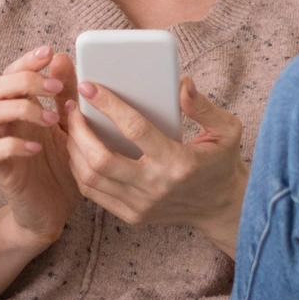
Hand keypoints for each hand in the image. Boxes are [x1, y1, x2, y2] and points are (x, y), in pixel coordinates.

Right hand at [0, 46, 81, 245]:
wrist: (54, 211)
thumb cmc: (62, 167)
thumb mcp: (72, 127)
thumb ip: (66, 96)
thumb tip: (63, 58)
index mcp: (22, 107)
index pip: (11, 73)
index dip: (25, 60)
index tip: (49, 52)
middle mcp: (7, 122)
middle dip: (22, 80)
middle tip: (54, 88)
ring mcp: (0, 144)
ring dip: (19, 109)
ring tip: (51, 119)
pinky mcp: (0, 170)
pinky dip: (12, 145)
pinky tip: (37, 148)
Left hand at [66, 76, 247, 257]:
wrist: (220, 207)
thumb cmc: (221, 163)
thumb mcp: (226, 130)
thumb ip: (203, 107)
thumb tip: (181, 84)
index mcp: (179, 163)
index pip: (135, 130)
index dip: (108, 106)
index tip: (89, 87)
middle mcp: (156, 187)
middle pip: (100, 160)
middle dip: (78, 130)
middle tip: (73, 108)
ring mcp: (141, 205)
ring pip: (90, 178)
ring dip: (74, 149)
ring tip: (72, 126)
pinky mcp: (132, 216)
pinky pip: (93, 193)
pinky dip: (80, 169)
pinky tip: (79, 149)